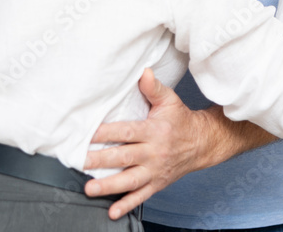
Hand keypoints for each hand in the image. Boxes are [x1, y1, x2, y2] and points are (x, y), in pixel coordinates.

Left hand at [84, 69, 210, 219]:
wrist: (202, 143)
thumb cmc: (181, 120)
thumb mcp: (170, 101)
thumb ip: (154, 88)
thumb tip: (143, 71)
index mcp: (155, 131)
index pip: (128, 132)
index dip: (108, 133)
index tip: (89, 134)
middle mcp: (154, 153)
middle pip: (125, 157)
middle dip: (101, 161)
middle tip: (80, 162)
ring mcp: (155, 171)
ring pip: (130, 180)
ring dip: (109, 186)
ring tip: (89, 189)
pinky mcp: (157, 184)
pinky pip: (141, 196)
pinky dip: (127, 205)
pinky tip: (112, 212)